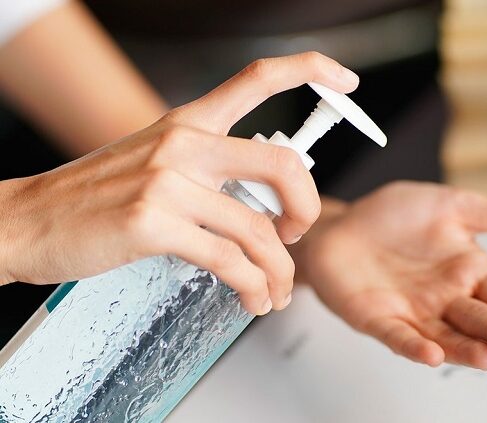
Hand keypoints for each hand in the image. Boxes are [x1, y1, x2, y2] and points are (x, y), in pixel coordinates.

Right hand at [0, 52, 358, 314]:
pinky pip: (228, 260)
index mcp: (187, 122)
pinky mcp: (154, 223)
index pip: (258, 79)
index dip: (310, 70)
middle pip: (282, 165)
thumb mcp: (154, 163)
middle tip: (297, 235)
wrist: (29, 219)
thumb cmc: (93, 196)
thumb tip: (258, 203)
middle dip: (307, 208)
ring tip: (275, 291)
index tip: (344, 80)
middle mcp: (184, 143)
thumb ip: (207, 172)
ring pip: (258, 229)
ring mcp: (168, 182)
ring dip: (279, 270)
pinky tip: (251, 298)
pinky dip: (251, 285)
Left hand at [292, 181, 486, 368]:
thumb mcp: (451, 207)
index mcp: (467, 272)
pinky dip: (414, 347)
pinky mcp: (379, 319)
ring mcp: (412, 312)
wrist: (342, 225)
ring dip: (464, 350)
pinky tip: (430, 354)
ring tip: (486, 357)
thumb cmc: (392, 216)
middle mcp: (445, 298)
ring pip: (444, 337)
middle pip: (477, 320)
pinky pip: (398, 336)